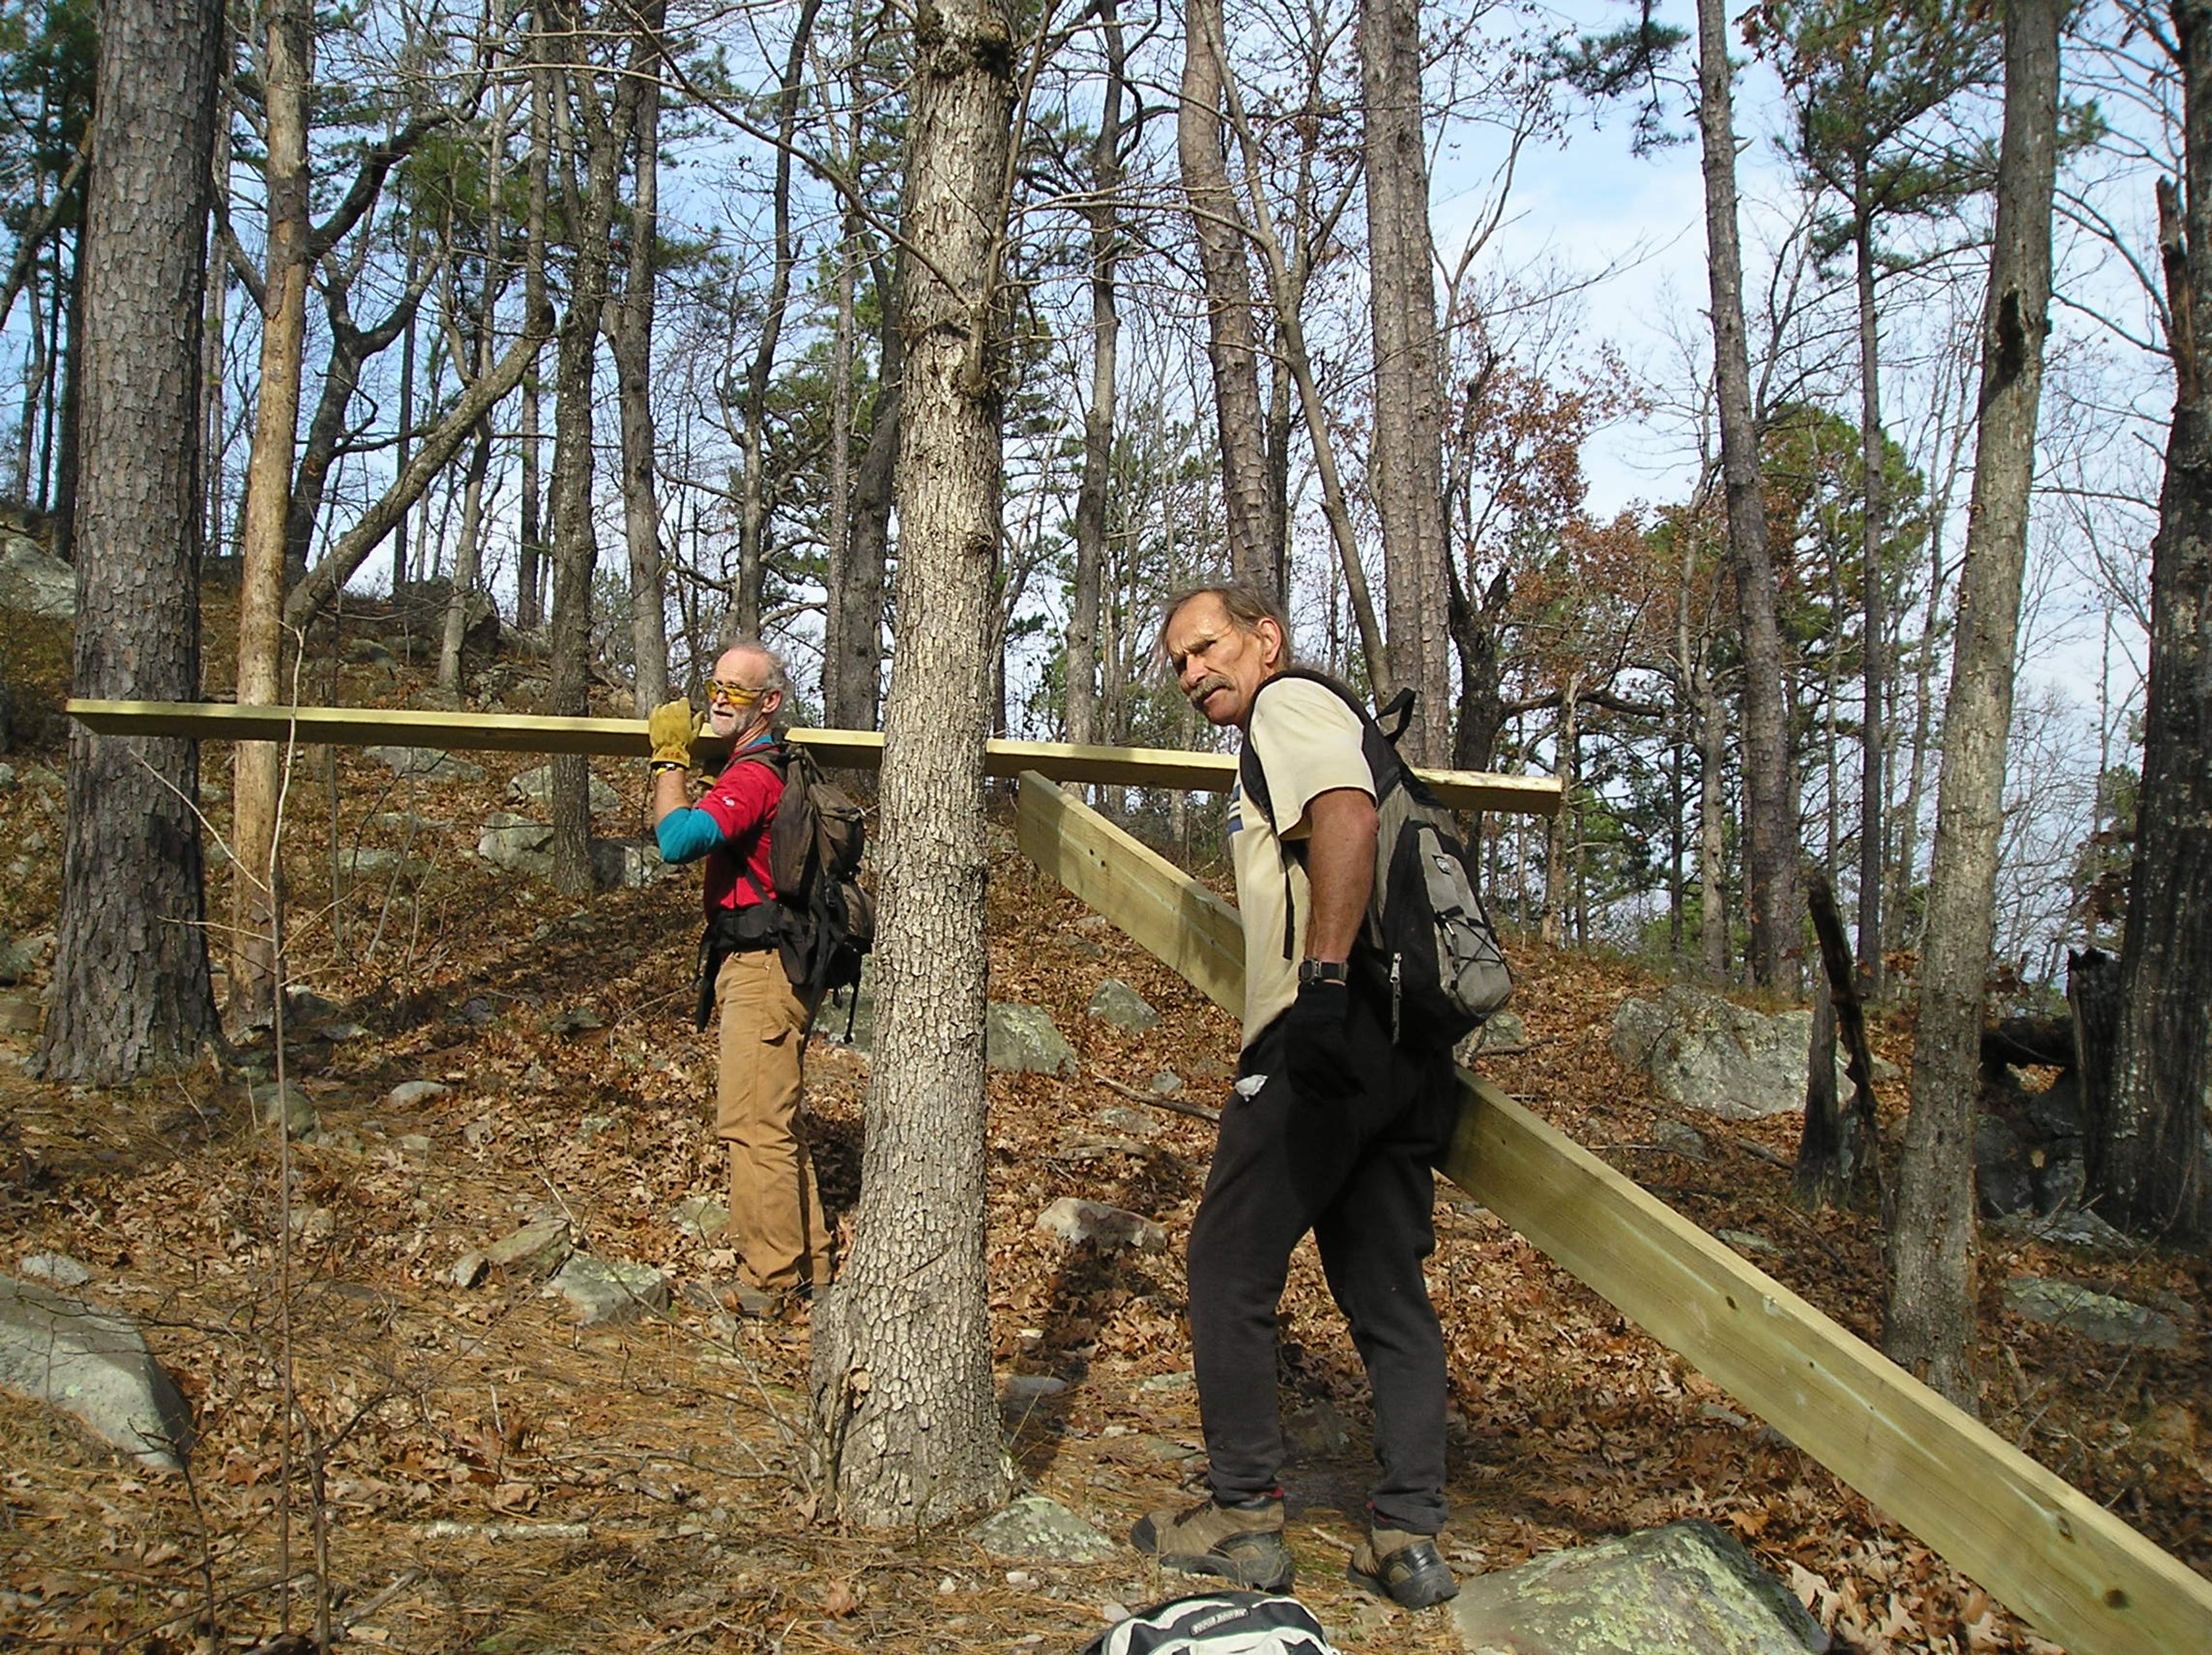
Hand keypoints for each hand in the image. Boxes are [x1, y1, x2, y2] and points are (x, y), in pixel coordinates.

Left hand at [648, 699, 696, 766]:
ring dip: (667, 712)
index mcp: (682, 711)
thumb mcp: (695, 732)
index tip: (686, 710)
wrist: (669, 752)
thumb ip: (698, 720)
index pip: (684, 700)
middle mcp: (671, 709)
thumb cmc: (682, 744)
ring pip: (665, 707)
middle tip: (679, 719)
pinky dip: (658, 713)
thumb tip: (701, 714)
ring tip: (669, 722)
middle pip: (674, 703)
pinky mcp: (652, 718)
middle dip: (677, 709)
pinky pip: (655, 710)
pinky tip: (661, 719)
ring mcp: (660, 713)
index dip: (686, 706)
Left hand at [1283, 980, 1357, 1099]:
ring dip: (1344, 1087)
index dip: (1311, 1096)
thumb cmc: (1308, 1011)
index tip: (1320, 1102)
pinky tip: (1359, 1083)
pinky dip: (1353, 1075)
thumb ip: (1300, 1054)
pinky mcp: (1331, 1039)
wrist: (1318, 990)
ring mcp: (1315, 1047)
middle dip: (1331, 1092)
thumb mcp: (1295, 1035)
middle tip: (1342, 1097)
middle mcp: (1301, 1053)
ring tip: (1353, 1092)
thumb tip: (1310, 1074)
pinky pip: (1344, 1064)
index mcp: (1291, 1052)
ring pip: (1332, 1076)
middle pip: (1317, 1083)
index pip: (1298, 1084)